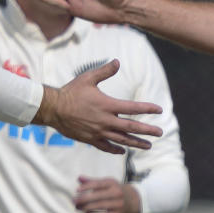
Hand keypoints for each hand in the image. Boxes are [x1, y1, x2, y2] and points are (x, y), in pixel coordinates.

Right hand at [34, 59, 161, 154]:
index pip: (133, 107)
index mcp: (107, 105)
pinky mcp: (90, 139)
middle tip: (160, 133)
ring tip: (148, 146)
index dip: (148, 108)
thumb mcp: (88, 78)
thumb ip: (104, 71)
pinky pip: (106, 147)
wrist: (53, 109)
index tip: (159, 110)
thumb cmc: (71, 92)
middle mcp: (105, 120)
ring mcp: (98, 132)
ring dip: (136, 143)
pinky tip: (123, 150)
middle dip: (147, 130)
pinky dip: (116, 149)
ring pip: (122, 140)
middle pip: (131, 127)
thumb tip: (118, 61)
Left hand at [74, 176, 141, 212]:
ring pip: (99, 206)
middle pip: (97, 196)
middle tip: (73, 201)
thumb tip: (79, 178)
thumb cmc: (114, 190)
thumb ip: (92, 181)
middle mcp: (116, 193)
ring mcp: (118, 204)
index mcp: (112, 183)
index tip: (77, 190)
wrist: (132, 201)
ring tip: (77, 207)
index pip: (98, 184)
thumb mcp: (106, 183)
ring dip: (86, 207)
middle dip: (83, 199)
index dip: (87, 186)